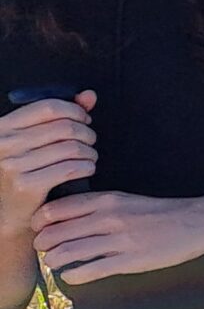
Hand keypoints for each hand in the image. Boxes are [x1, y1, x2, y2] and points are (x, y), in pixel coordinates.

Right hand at [0, 91, 96, 235]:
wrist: (11, 212)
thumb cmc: (26, 171)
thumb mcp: (36, 140)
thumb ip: (62, 115)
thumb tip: (89, 95)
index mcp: (3, 127)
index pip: (48, 107)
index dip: (75, 111)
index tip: (84, 120)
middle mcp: (4, 144)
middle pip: (64, 127)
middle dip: (86, 133)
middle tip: (90, 142)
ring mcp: (13, 165)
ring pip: (71, 148)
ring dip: (89, 152)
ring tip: (89, 157)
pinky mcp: (26, 185)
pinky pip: (71, 168)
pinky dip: (87, 166)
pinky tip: (87, 169)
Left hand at [34, 191, 203, 283]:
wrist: (199, 222)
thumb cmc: (162, 212)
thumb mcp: (126, 199)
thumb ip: (97, 207)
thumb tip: (66, 219)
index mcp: (106, 200)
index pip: (56, 209)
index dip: (40, 222)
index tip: (39, 229)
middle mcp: (108, 218)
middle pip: (56, 232)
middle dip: (43, 244)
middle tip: (44, 250)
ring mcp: (118, 240)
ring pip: (68, 252)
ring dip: (54, 261)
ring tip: (55, 263)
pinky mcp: (129, 261)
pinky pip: (89, 271)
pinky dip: (72, 276)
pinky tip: (71, 276)